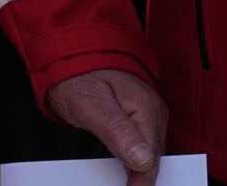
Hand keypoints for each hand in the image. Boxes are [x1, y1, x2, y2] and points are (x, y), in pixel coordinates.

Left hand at [42, 68, 166, 183]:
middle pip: (154, 156)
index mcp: (144, 108)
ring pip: (151, 151)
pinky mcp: (141, 114)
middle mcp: (152, 110)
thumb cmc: (78, 76)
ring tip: (130, 184)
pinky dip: (138, 158)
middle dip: (144, 178)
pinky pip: (144, 142)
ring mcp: (149, 112)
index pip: (151, 157)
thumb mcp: (91, 104)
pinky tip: (129, 170)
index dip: (143, 181)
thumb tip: (144, 160)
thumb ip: (117, 131)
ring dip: (142, 170)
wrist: (72, 54)